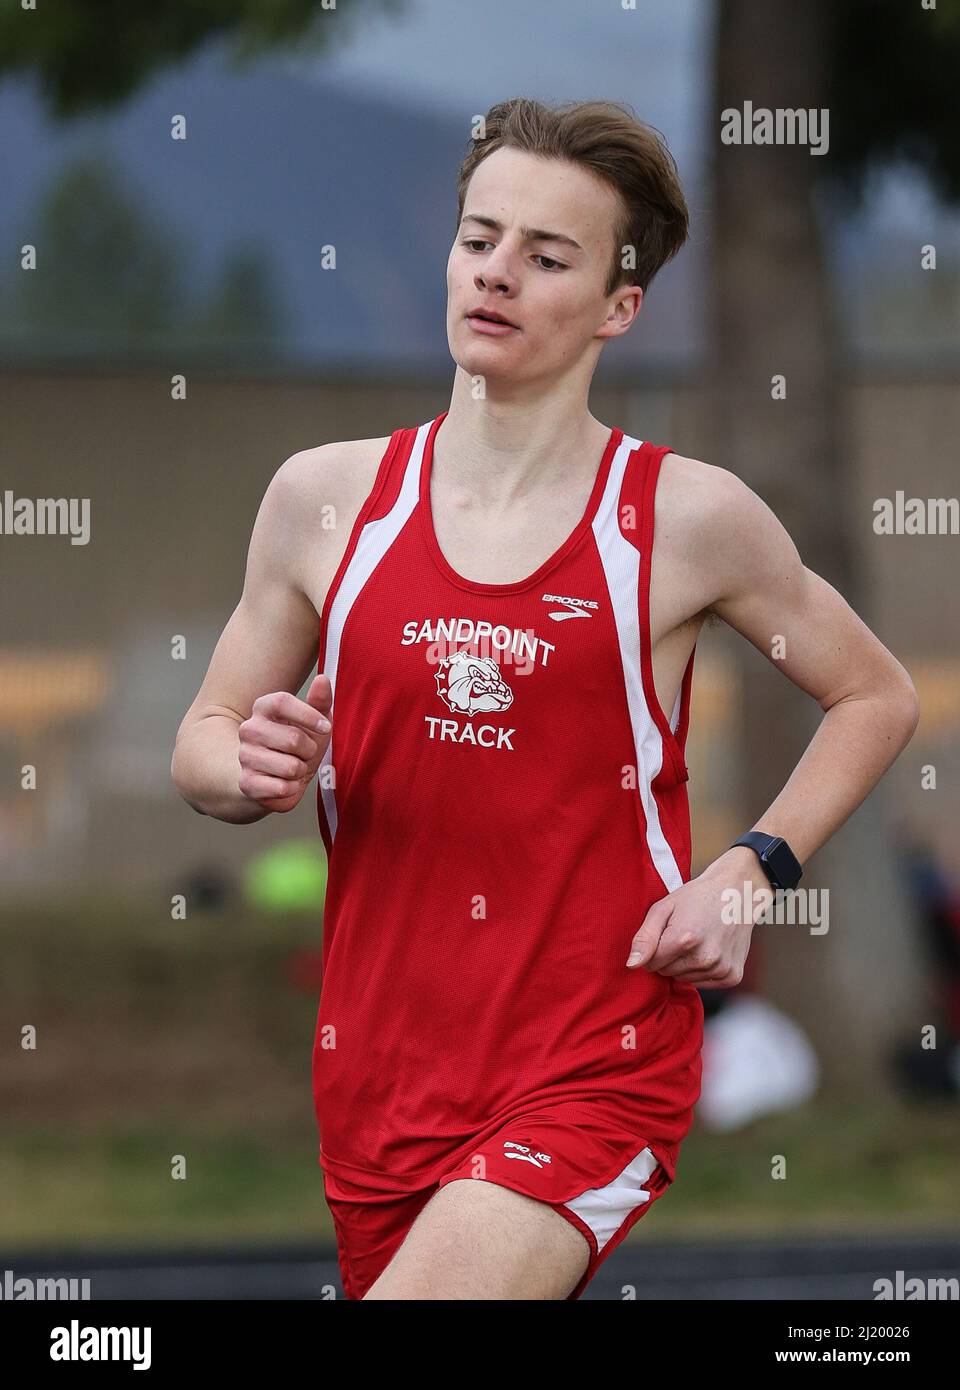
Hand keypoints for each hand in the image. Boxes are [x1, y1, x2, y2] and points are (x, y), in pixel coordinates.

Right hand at [237, 674, 331, 813]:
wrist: (276, 778)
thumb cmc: (299, 745)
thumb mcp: (314, 721)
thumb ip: (320, 701)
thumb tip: (322, 680)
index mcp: (263, 707)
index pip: (282, 701)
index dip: (309, 716)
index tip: (325, 727)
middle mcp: (249, 729)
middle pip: (293, 739)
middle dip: (309, 751)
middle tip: (303, 753)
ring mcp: (245, 756)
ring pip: (291, 767)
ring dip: (300, 771)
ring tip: (292, 768)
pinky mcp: (246, 783)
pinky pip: (282, 788)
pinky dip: (291, 789)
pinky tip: (283, 783)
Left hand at [625, 847, 772, 986]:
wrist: (737, 892)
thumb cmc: (697, 897)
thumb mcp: (664, 908)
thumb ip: (644, 937)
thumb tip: (632, 965)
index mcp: (684, 939)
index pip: (651, 964)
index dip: (654, 949)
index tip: (665, 933)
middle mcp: (705, 958)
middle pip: (667, 973)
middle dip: (669, 957)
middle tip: (684, 933)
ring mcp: (721, 968)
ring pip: (684, 979)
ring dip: (686, 964)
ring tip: (699, 939)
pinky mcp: (732, 976)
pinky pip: (703, 983)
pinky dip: (703, 971)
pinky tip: (710, 949)